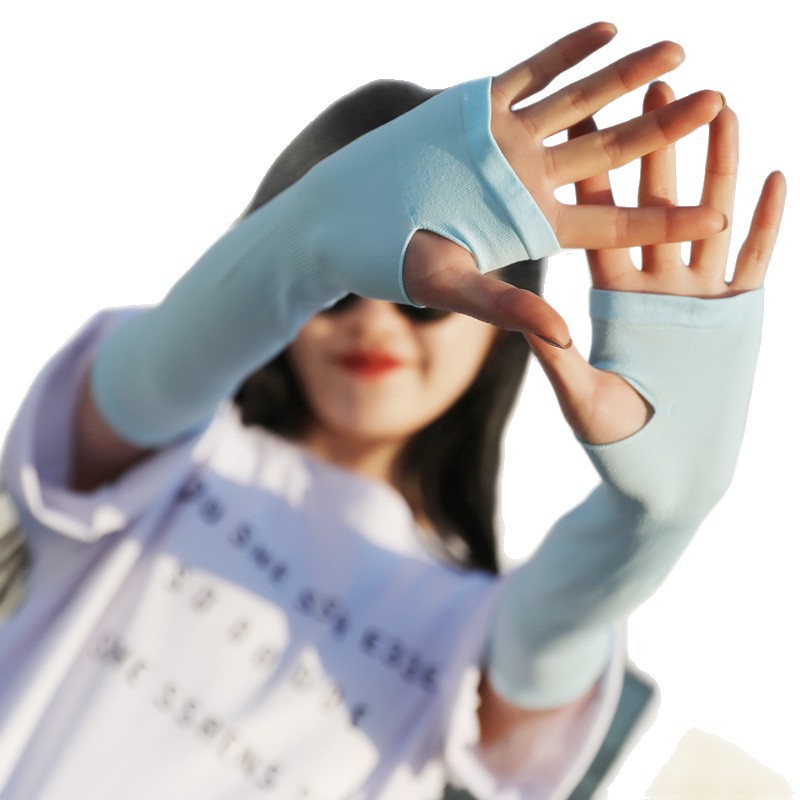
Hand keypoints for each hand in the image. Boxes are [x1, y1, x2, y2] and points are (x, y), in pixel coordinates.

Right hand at [405, 22, 727, 340]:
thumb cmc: (390, 261)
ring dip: (626, 78)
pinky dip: (567, 51)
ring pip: (578, 104)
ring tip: (678, 53)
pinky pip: (532, 73)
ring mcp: (507, 142)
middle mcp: (529, 182)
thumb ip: (507, 307)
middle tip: (718, 103)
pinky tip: (609, 30)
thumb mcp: (450, 287)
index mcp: (532, 229)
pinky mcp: (478, 107)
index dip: (664, 220)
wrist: (340, 216)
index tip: (718, 212)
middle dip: (663, 130)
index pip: (612, 225)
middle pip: (610, 155)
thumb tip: (563, 337)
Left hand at [526, 80, 785, 444]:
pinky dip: (766, 221)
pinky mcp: (739, 314)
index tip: (586, 125)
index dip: (595, 176)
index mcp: (612, 298)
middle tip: (654, 84)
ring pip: (709, 217)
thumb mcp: (582, 400)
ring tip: (720, 106)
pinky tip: (773, 175)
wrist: (669, 474)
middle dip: (656, 145)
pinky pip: (755, 258)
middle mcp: (654, 286)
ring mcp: (699, 296)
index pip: (600, 226)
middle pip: (655, 204)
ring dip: (716, 164)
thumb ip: (557, 361)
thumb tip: (523, 322)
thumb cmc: (617, 444)